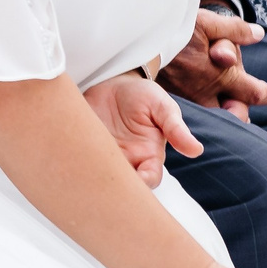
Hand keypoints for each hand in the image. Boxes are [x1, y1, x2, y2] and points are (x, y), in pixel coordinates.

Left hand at [83, 72, 201, 186]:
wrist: (113, 82)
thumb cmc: (143, 96)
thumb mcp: (162, 107)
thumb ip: (175, 128)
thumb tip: (196, 150)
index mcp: (148, 155)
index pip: (149, 179)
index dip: (143, 184)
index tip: (136, 181)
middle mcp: (126, 158)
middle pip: (122, 183)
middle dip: (114, 186)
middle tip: (105, 178)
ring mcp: (103, 152)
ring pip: (98, 173)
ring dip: (92, 173)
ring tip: (86, 165)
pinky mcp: (83, 143)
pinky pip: (78, 157)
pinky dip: (75, 159)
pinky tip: (70, 154)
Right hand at [159, 9, 266, 120]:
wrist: (135, 40)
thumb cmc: (173, 30)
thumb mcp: (206, 22)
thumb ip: (235, 30)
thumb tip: (258, 34)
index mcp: (223, 76)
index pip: (256, 94)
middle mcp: (206, 93)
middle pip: (235, 115)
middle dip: (241, 112)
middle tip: (239, 104)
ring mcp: (187, 98)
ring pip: (213, 115)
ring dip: (221, 111)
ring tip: (222, 105)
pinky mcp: (169, 99)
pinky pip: (189, 113)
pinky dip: (198, 110)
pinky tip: (196, 103)